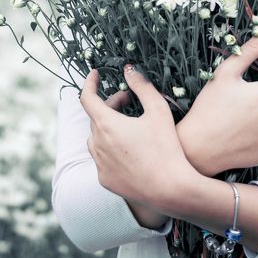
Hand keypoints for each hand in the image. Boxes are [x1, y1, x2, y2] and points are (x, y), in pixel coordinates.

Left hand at [80, 64, 193, 211]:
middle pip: (96, 117)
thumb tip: (128, 69)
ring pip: (96, 138)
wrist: (171, 188)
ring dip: (107, 126)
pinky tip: (128, 148)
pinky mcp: (105, 180)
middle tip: (129, 100)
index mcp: (106, 125)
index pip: (87, 98)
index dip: (89, 83)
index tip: (95, 74)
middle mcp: (97, 144)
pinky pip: (101, 159)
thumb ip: (142, 86)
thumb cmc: (166, 146)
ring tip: (127, 123)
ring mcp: (100, 165)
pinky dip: (110, 148)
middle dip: (110, 104)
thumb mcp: (158, 109)